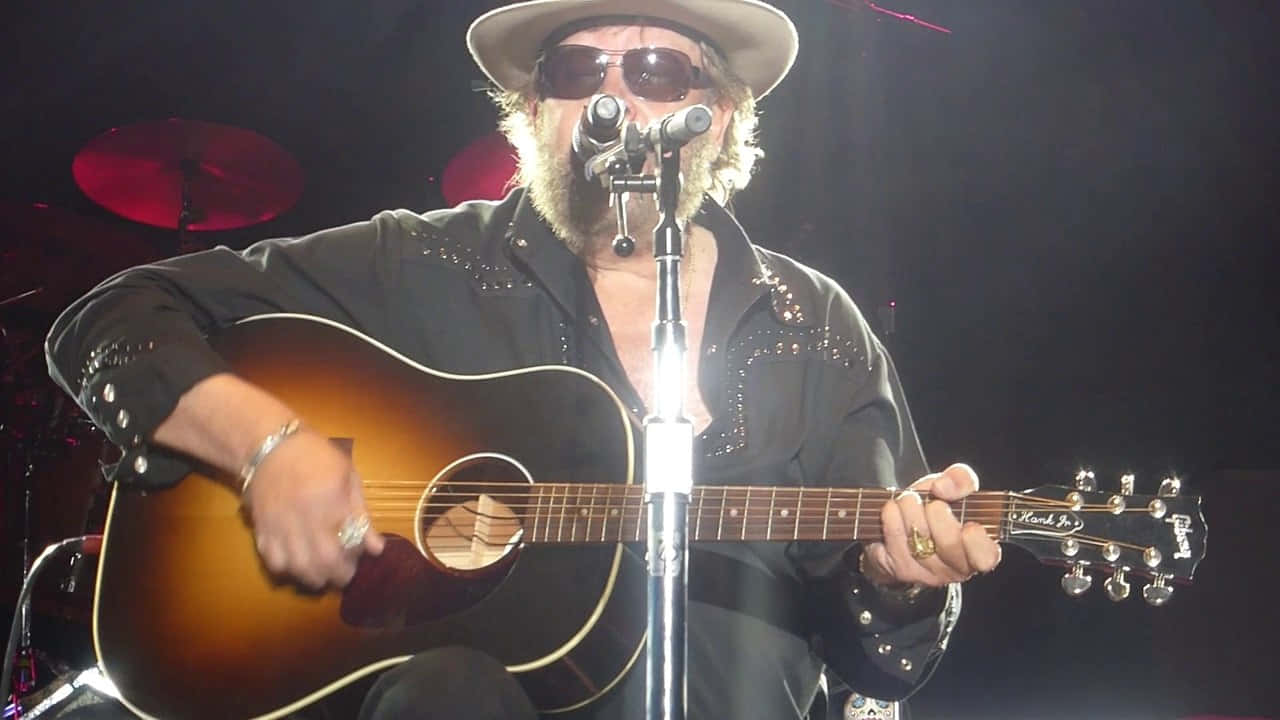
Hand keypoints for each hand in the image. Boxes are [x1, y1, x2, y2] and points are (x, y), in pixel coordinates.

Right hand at [241, 428, 384, 588]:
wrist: (270, 445)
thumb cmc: (316, 456)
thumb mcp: (348, 476)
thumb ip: (361, 513)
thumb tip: (376, 548)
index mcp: (329, 502)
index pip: (346, 546)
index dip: (355, 559)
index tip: (359, 558)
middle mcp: (303, 518)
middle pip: (320, 564)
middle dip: (336, 576)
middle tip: (343, 573)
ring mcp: (279, 526)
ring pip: (295, 568)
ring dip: (312, 578)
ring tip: (322, 573)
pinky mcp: (262, 529)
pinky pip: (272, 562)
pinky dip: (286, 570)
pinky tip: (297, 564)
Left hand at [861, 463, 1000, 587]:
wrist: (902, 526)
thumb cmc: (936, 508)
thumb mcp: (953, 489)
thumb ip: (961, 480)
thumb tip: (944, 486)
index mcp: (979, 548)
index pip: (986, 556)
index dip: (977, 543)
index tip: (969, 526)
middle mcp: (957, 567)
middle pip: (949, 545)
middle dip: (936, 513)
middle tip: (931, 501)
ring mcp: (929, 574)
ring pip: (919, 542)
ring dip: (909, 511)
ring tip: (908, 500)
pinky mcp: (902, 571)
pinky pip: (894, 543)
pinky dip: (891, 520)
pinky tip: (892, 511)